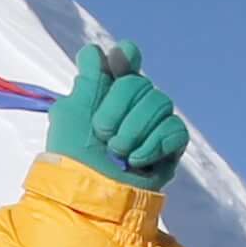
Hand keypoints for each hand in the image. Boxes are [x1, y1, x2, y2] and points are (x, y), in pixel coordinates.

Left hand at [42, 39, 187, 184]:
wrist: (90, 195)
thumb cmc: (73, 158)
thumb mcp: (71, 114)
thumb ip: (87, 81)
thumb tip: (94, 51)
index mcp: (107, 92)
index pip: (126, 60)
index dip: (125, 58)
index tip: (116, 63)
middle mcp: (133, 104)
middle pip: (139, 82)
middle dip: (117, 108)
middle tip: (102, 134)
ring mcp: (154, 124)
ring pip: (160, 101)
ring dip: (133, 129)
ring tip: (118, 153)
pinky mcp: (170, 146)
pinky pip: (174, 129)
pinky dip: (153, 144)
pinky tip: (137, 161)